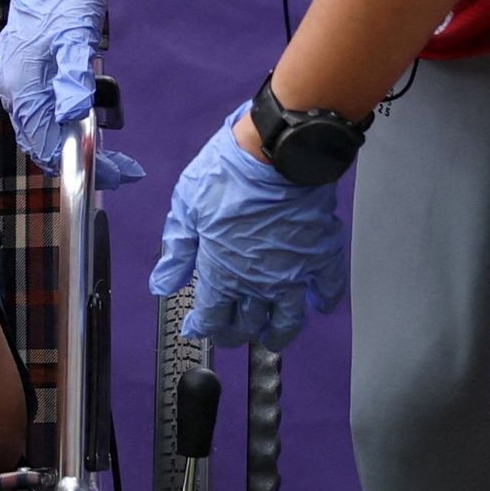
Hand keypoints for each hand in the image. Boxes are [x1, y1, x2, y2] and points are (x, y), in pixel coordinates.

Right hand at [0, 0, 140, 182]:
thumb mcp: (77, 35)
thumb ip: (74, 77)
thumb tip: (72, 114)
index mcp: (22, 83)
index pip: (45, 142)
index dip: (79, 164)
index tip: (115, 174)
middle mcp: (12, 86)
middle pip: (40, 141)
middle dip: (77, 160)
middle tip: (121, 169)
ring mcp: (15, 77)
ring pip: (38, 127)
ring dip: (69, 144)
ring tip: (107, 153)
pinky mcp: (23, 68)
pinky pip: (38, 110)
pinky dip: (60, 125)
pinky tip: (81, 123)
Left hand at [149, 115, 347, 347]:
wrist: (276, 154)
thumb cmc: (226, 175)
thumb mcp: (186, 209)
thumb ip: (176, 252)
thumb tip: (162, 285)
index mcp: (222, 274)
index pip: (212, 319)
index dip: (202, 327)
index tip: (196, 327)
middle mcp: (258, 284)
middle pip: (247, 325)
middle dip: (236, 333)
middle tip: (232, 331)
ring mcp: (293, 274)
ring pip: (288, 320)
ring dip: (278, 333)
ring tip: (272, 337)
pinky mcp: (321, 256)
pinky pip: (327, 289)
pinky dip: (323, 301)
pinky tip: (318, 305)